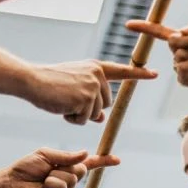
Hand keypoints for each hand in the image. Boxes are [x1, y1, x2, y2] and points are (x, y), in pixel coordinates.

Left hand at [0, 149, 118, 187]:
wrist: (11, 183)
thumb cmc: (25, 169)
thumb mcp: (46, 155)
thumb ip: (66, 156)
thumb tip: (86, 154)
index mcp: (66, 167)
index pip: (88, 164)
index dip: (102, 162)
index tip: (117, 160)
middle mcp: (68, 180)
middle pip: (80, 169)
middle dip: (66, 166)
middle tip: (49, 169)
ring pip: (71, 178)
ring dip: (55, 174)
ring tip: (42, 179)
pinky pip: (62, 187)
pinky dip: (51, 183)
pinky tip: (42, 187)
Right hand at [27, 60, 156, 124]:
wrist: (32, 80)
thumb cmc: (49, 84)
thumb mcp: (73, 89)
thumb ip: (90, 99)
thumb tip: (101, 118)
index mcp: (95, 67)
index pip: (121, 71)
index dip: (139, 74)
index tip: (155, 74)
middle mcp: (97, 74)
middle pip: (105, 104)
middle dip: (88, 108)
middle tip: (68, 99)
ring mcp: (92, 86)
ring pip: (94, 114)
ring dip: (78, 115)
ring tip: (62, 101)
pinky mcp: (86, 99)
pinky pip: (84, 120)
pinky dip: (72, 119)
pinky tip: (61, 106)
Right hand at [126, 19, 187, 91]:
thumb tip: (183, 30)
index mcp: (181, 40)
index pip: (158, 32)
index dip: (144, 28)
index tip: (128, 25)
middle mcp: (177, 53)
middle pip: (173, 41)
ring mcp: (179, 67)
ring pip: (179, 54)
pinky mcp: (183, 79)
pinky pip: (183, 67)